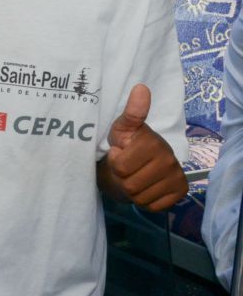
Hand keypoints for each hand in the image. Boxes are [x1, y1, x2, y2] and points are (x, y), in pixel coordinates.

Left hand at [103, 84, 186, 211]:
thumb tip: (140, 88)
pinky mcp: (179, 193)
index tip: (121, 152)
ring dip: (131, 191)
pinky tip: (147, 187)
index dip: (115, 162)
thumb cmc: (126, 144)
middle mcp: (170, 160)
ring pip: (139, 198)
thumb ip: (131, 113)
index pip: (121, 166)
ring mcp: (177, 177)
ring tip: (135, 176)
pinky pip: (152, 206)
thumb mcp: (121, 129)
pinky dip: (144, 201)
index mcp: (154, 143)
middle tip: (127, 168)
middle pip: (129, 184)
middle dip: (122, 178)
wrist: (140, 164)